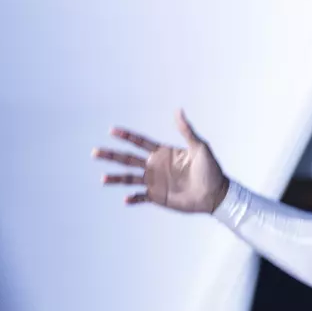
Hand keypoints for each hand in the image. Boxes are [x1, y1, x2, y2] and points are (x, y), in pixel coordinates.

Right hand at [94, 110, 228, 212]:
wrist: (217, 195)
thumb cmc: (212, 170)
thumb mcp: (200, 148)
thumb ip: (186, 131)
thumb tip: (178, 110)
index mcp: (162, 153)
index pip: (140, 142)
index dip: (126, 136)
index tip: (112, 131)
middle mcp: (155, 166)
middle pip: (128, 159)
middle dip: (111, 155)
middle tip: (94, 152)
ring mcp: (155, 182)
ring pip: (129, 178)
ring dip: (116, 178)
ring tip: (102, 179)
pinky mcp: (158, 197)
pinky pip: (141, 197)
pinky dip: (133, 199)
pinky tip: (125, 200)